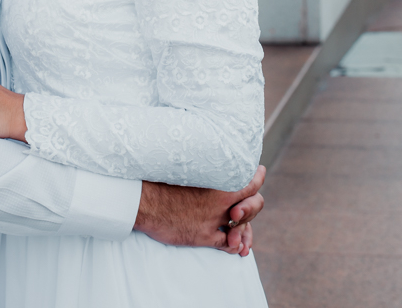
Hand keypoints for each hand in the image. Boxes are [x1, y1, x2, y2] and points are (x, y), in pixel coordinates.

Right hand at [134, 166, 265, 250]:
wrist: (142, 199)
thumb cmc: (160, 178)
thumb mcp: (188, 166)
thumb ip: (205, 166)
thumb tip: (209, 155)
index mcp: (219, 181)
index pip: (251, 180)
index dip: (257, 177)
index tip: (259, 171)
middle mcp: (221, 202)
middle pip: (253, 205)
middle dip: (253, 207)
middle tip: (245, 207)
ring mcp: (213, 220)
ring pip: (242, 227)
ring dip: (244, 230)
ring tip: (242, 234)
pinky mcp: (202, 236)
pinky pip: (227, 244)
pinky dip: (233, 245)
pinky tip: (232, 244)